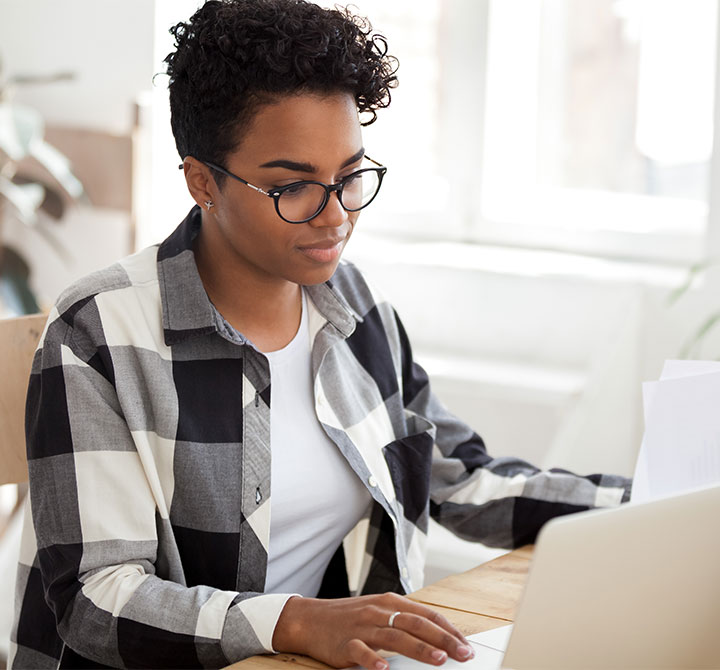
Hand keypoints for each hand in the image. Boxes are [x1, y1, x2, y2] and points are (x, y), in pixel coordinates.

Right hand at [272, 592, 474, 668]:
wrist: (311, 619)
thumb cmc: (350, 618)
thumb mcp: (378, 612)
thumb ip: (403, 622)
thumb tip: (437, 638)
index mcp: (390, 603)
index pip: (426, 615)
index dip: (448, 629)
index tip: (467, 645)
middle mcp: (379, 612)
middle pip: (416, 624)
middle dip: (444, 639)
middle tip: (464, 654)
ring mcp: (362, 627)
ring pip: (395, 637)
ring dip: (419, 648)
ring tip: (439, 659)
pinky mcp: (345, 644)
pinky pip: (361, 652)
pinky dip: (373, 661)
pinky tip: (385, 669)